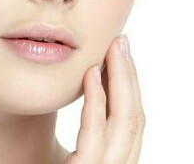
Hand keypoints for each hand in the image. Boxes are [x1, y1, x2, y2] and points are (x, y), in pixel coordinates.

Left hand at [63, 34, 144, 162]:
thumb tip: (85, 80)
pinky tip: (92, 73)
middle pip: (133, 120)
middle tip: (121, 41)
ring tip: (112, 48)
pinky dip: (96, 102)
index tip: (121, 53)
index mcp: (110, 162)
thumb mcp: (60, 147)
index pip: (129, 122)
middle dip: (129, 77)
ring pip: (124, 125)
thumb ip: (75, 126)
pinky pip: (95, 135)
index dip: (129, 85)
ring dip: (119, 82)